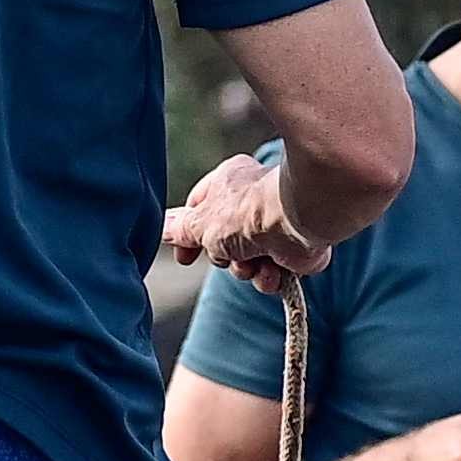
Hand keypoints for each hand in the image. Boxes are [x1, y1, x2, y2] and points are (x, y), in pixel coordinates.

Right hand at [160, 153, 330, 297]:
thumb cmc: (246, 213)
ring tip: (254, 264)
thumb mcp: (200, 224)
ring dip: (247, 271)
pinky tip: (273, 272)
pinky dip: (270, 277)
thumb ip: (181, 230)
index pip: (200, 210)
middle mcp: (253, 201)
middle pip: (225, 243)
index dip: (190, 238)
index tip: (184, 258)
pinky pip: (273, 273)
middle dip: (225, 258)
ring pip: (249, 262)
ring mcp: (276, 226)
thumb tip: (164, 227)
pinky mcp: (296, 248)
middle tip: (229, 254)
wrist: (296, 220)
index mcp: (228, 183)